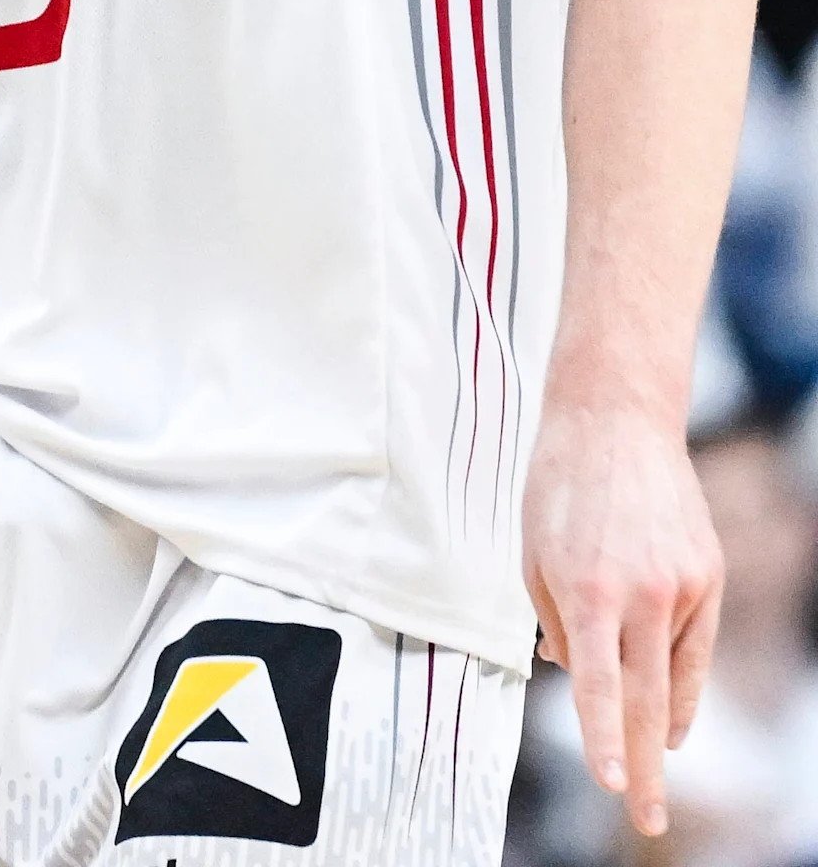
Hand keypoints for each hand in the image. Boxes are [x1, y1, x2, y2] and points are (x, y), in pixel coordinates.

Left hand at [529, 393, 723, 840]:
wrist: (615, 422)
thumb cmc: (558, 487)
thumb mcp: (532, 555)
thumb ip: (554, 621)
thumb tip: (577, 675)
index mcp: (589, 590)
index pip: (601, 684)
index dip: (604, 738)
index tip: (608, 783)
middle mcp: (643, 595)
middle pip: (648, 699)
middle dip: (643, 765)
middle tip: (646, 818)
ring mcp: (683, 588)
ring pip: (672, 676)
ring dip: (660, 732)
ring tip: (646, 782)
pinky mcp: (708, 577)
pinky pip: (693, 648)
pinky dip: (681, 688)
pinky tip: (672, 726)